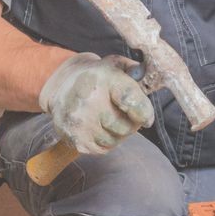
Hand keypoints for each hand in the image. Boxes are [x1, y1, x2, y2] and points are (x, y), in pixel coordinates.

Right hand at [39, 53, 154, 154]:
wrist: (60, 86)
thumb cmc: (96, 77)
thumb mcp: (116, 65)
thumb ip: (137, 73)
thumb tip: (154, 81)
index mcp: (104, 79)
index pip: (133, 103)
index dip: (144, 113)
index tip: (146, 118)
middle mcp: (90, 101)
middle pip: (126, 128)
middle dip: (130, 124)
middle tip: (123, 114)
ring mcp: (80, 122)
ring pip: (115, 141)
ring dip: (116, 134)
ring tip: (107, 119)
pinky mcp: (75, 139)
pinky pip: (102, 149)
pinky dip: (104, 142)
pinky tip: (97, 127)